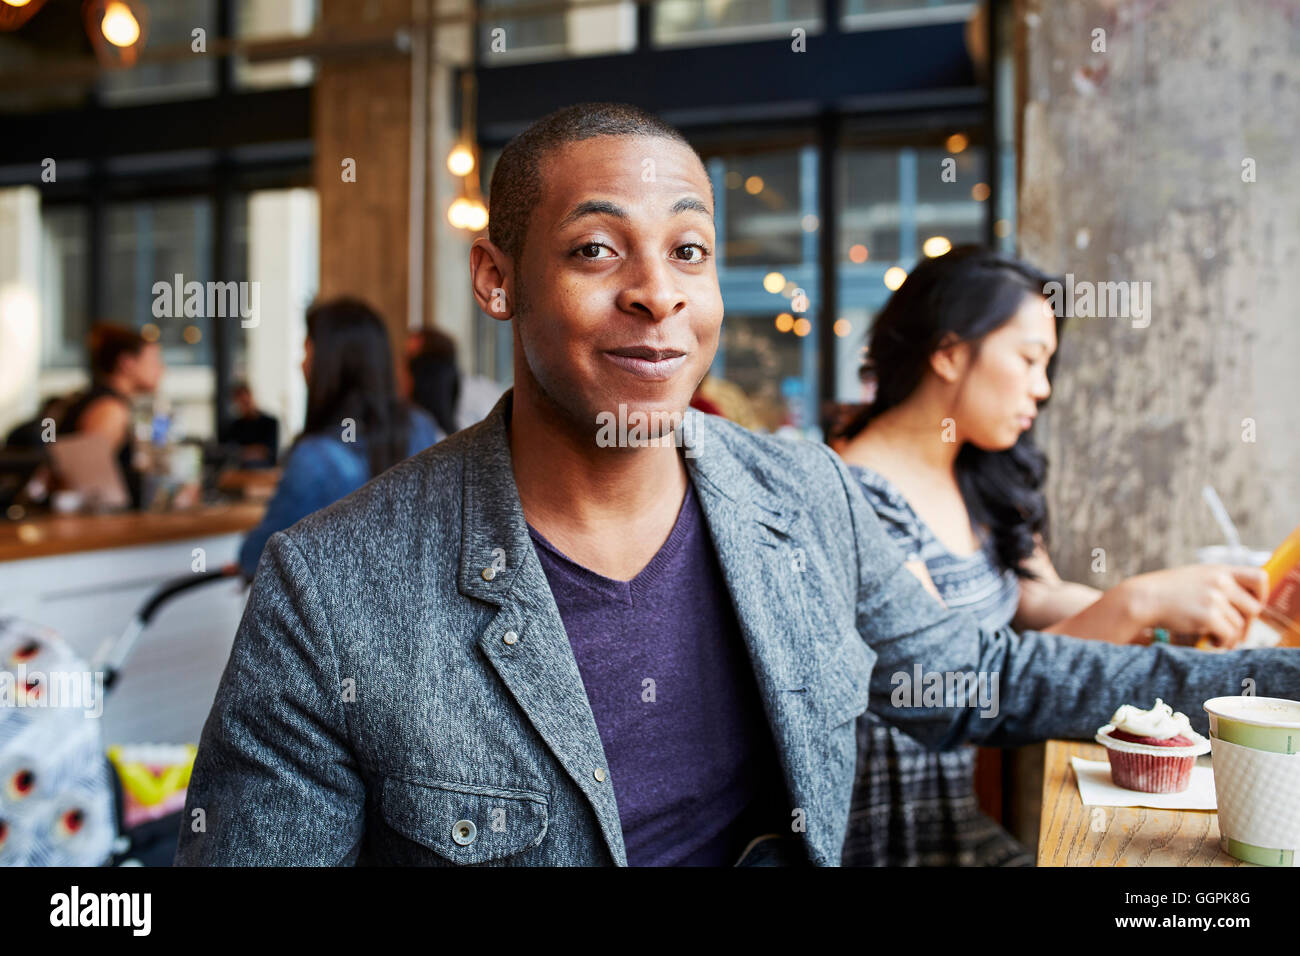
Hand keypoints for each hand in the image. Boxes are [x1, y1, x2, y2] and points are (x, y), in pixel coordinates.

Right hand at [1123, 564, 1268, 648]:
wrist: (1143, 598)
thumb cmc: (1166, 591)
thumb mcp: (1195, 577)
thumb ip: (1218, 584)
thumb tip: (1242, 604)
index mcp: (1219, 570)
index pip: (1260, 578)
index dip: (1262, 595)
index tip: (1252, 605)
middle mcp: (1220, 582)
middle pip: (1253, 608)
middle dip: (1246, 624)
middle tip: (1234, 632)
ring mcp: (1214, 598)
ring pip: (1240, 625)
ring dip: (1230, 636)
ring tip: (1215, 638)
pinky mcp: (1208, 616)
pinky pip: (1228, 635)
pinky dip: (1221, 642)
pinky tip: (1210, 641)